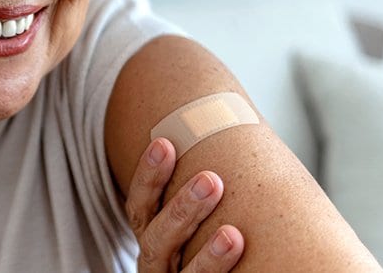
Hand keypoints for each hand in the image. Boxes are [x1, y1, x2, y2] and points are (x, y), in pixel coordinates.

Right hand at [126, 137, 244, 271]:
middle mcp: (155, 264)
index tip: (165, 144)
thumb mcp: (191, 222)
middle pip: (157, 238)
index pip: (140, 206)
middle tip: (211, 180)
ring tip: (234, 235)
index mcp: (151, 237)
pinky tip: (241, 254)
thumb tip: (228, 123)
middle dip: (182, 209)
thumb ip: (202, 190)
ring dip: (207, 257)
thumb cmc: (202, 248)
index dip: (149, 176)